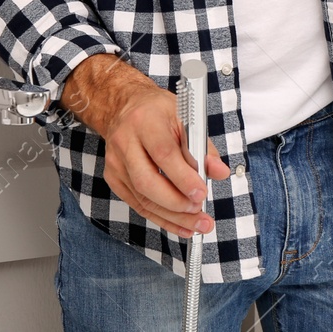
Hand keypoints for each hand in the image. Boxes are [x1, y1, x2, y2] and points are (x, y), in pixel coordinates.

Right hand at [59, 54, 230, 238]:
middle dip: (176, 204)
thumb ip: (203, 148)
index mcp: (145, 121)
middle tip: (200, 213)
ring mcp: (115, 162)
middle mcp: (125, 141)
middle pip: (147, 181)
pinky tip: (181, 225)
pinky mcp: (113, 178)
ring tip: (198, 225)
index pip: (163, 154)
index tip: (201, 194)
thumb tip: (219, 172)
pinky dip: (161, 219)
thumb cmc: (157, 112)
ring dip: (173, 217)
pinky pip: (138, 205)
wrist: (123, 107)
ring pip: (142, 198)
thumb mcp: (184, 119)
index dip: (183, 178)